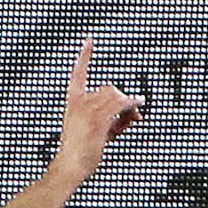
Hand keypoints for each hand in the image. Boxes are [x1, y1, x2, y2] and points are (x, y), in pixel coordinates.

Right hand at [52, 38, 142, 181]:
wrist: (69, 167)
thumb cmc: (78, 154)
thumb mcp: (93, 132)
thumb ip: (112, 120)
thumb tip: (134, 115)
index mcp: (73, 102)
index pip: (78, 73)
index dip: (84, 56)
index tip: (90, 41)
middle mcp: (80, 101)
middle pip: (110, 88)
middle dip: (123, 101)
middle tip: (130, 118)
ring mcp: (89, 109)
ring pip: (118, 96)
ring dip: (129, 107)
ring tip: (130, 122)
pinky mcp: (99, 118)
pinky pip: (122, 105)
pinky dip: (133, 106)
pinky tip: (138, 112)